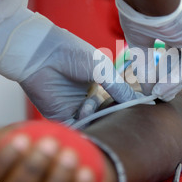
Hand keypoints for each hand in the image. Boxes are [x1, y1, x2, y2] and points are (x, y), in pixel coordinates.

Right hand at [0, 124, 116, 181]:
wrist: (67, 176)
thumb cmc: (35, 160)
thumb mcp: (17, 147)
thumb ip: (8, 139)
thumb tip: (5, 132)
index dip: (4, 163)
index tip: (23, 139)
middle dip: (31, 172)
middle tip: (50, 145)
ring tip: (69, 156)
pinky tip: (86, 174)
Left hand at [19, 23, 138, 120]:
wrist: (41, 54)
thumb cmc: (71, 54)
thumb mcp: (103, 69)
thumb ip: (120, 88)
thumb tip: (141, 102)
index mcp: (99, 84)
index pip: (117, 101)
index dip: (126, 105)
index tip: (136, 109)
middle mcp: (88, 97)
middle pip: (107, 115)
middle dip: (112, 115)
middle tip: (118, 113)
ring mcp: (75, 108)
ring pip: (94, 123)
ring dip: (96, 117)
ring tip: (90, 103)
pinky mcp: (61, 116)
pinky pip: (78, 127)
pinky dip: (83, 122)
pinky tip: (83, 109)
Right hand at [116, 0, 181, 99]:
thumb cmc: (139, 7)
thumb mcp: (139, 38)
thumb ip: (145, 62)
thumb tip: (146, 87)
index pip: (181, 47)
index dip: (169, 67)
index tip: (157, 81)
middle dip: (172, 77)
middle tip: (159, 92)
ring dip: (173, 82)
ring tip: (158, 94)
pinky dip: (175, 80)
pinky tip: (160, 90)